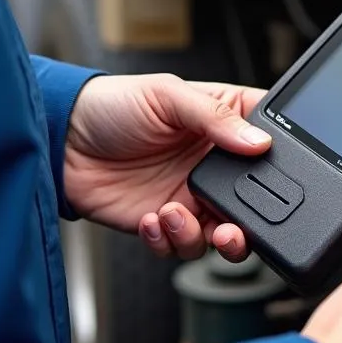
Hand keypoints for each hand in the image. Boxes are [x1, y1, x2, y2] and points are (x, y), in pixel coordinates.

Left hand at [64, 74, 269, 261]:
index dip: (280, 163)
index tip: (271, 174)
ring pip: (222, 236)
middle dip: (249, 226)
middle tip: (232, 229)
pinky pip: (181, 247)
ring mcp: (192, 198)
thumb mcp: (167, 96)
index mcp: (224, 126)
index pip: (271, 145)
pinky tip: (149, 219)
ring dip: (199, 235)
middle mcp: (214, 166)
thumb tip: (259, 142)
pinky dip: (167, 241)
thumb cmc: (112, 105)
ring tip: (172, 213)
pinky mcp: (164, 223)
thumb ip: (215, 118)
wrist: (61, 140)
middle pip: (256, 205)